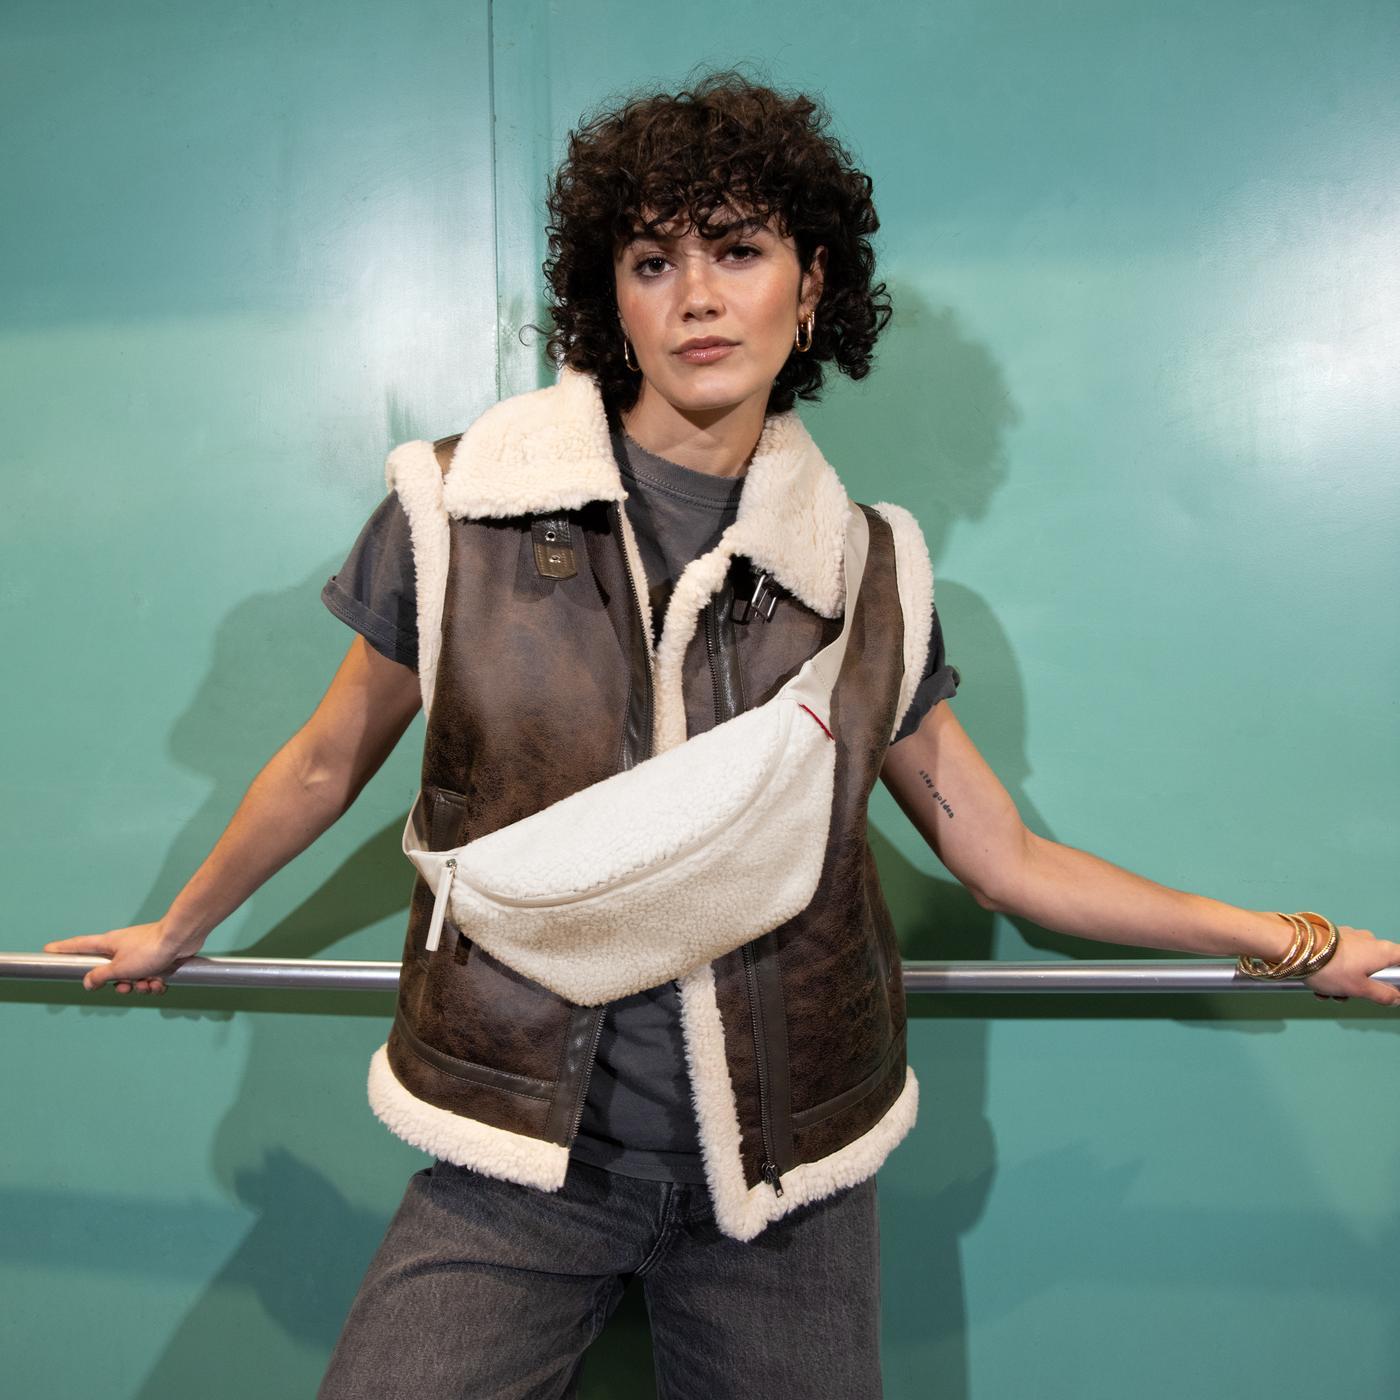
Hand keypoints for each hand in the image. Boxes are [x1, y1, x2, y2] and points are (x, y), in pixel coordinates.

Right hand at [43, 920, 203, 994]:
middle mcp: (122, 947)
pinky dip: (154, 982)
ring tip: (149, 982)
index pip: (79, 946)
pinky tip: (161, 982)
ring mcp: (140, 952)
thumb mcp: (119, 968)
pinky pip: (149, 977)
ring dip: (140, 986)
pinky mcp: (157, 957)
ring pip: (132, 978)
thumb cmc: (150, 949)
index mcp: (108, 944)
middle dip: (119, 985)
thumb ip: (100, 977)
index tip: (48, 949)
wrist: (181, 938)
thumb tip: (87, 982)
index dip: (63, 949)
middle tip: (127, 986)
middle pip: (110, 971)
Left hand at [1302, 924, 1399, 1006]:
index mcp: (1383, 951)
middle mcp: (1369, 940)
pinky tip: (1318, 985)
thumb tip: (1395, 997)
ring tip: (1327, 993)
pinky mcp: (1331, 938)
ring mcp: (1350, 938)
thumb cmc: (1329, 966)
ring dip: (1343, 984)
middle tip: (1347, 996)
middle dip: (1362, 986)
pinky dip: (1331, 974)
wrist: (1293, 947)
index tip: (1391, 989)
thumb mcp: (1360, 989)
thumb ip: (1382, 995)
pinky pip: (1339, 960)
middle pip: (1376, 968)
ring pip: (1355, 967)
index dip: (1398, 977)